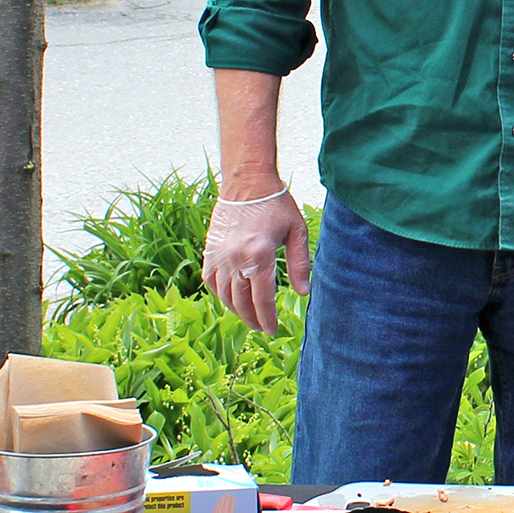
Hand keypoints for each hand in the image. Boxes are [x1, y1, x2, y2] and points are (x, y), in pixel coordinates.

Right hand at [201, 187, 310, 334]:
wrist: (247, 183)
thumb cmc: (277, 205)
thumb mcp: (297, 232)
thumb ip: (300, 264)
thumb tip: (303, 293)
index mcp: (260, 255)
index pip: (262, 299)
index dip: (267, 318)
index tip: (272, 329)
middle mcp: (236, 258)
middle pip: (242, 301)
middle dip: (253, 319)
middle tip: (262, 328)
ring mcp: (220, 255)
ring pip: (224, 294)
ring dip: (236, 310)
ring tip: (249, 317)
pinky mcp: (210, 250)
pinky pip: (210, 281)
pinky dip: (219, 294)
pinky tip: (230, 299)